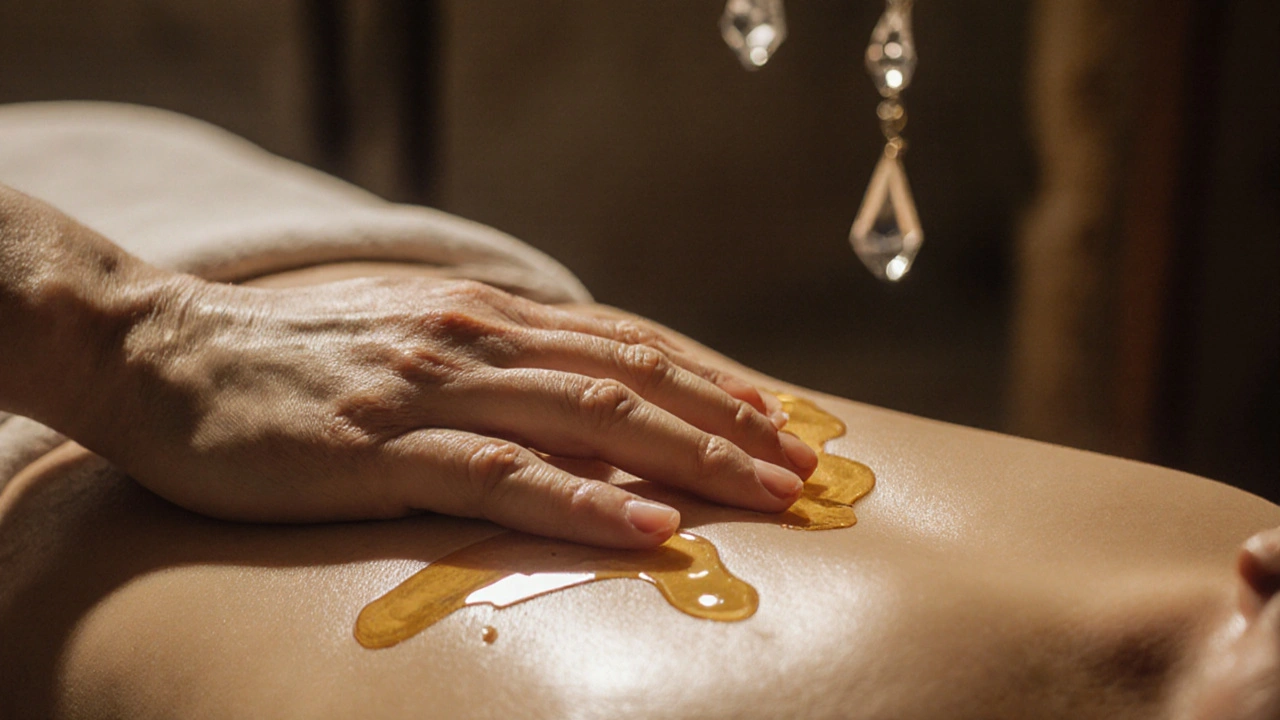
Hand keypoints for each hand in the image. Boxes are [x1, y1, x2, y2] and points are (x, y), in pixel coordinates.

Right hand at [98, 275, 817, 546]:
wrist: (166, 357)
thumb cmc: (294, 361)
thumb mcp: (412, 341)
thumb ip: (494, 360)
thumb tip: (576, 397)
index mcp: (489, 314)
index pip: (631, 343)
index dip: (715, 381)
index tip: (782, 418)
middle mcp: (478, 337)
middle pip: (635, 379)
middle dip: (731, 425)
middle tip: (805, 468)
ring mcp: (435, 389)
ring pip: (593, 419)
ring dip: (691, 457)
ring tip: (767, 494)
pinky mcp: (386, 448)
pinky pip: (507, 476)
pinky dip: (588, 501)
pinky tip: (651, 526)